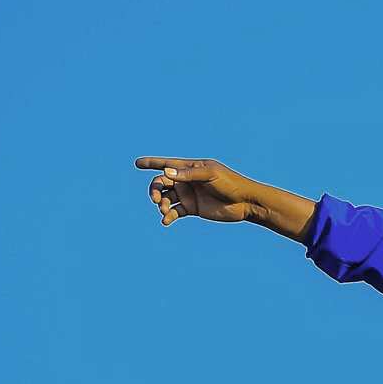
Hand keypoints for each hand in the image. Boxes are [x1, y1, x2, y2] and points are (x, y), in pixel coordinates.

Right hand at [135, 156, 267, 226]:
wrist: (245, 202)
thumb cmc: (231, 183)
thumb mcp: (211, 175)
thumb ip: (189, 175)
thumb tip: (166, 173)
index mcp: (190, 168)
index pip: (167, 164)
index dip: (152, 163)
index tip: (137, 164)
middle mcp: (186, 181)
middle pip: (162, 183)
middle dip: (155, 190)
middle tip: (157, 200)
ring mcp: (188, 195)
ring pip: (166, 198)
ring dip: (162, 204)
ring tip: (165, 211)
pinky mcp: (192, 209)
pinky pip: (175, 212)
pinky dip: (168, 216)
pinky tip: (166, 220)